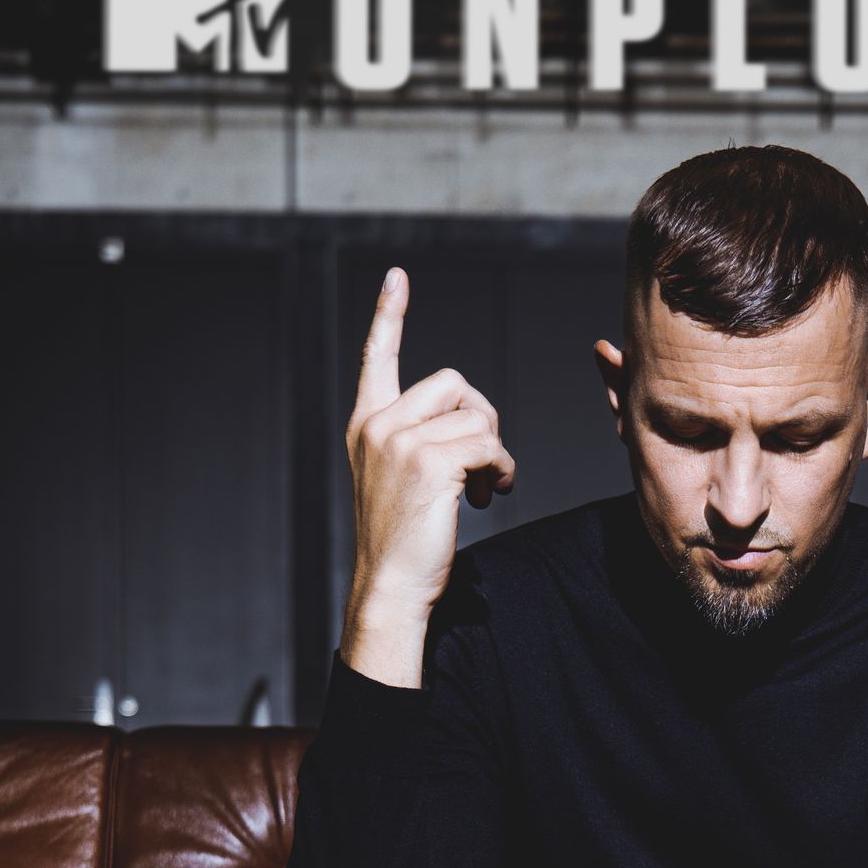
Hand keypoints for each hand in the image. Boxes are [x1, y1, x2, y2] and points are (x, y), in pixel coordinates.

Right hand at [340, 267, 515, 685]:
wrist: (392, 588)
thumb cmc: (405, 543)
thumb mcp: (403, 481)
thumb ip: (423, 441)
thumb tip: (473, 423)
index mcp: (367, 424)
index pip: (377, 358)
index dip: (388, 316)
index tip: (397, 278)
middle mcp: (378, 425)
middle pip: (453, 382)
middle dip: (481, 417)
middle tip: (485, 461)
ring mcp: (400, 441)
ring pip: (475, 416)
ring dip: (494, 452)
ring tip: (485, 488)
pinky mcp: (428, 462)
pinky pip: (487, 444)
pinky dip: (500, 469)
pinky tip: (489, 495)